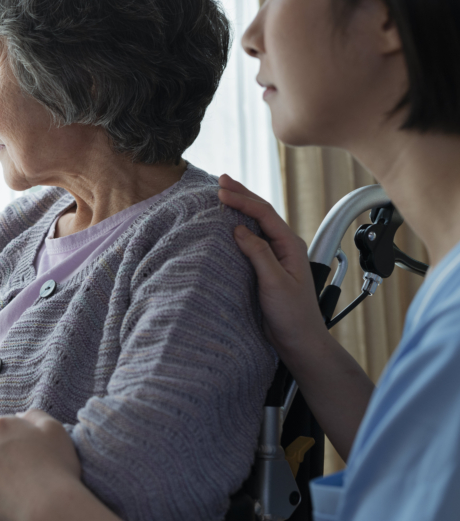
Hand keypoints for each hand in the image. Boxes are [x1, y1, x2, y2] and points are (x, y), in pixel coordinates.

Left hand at [0, 410, 79, 520]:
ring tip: (6, 485)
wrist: (51, 505)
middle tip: (20, 471)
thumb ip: (35, 415)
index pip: (5, 428)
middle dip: (0, 455)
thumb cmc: (57, 466)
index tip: (29, 454)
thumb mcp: (55, 429)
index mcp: (2, 425)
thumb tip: (19, 416)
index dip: (17, 441)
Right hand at [217, 174, 329, 359]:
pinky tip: (228, 223)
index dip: (242, 200)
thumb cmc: (292, 315)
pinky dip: (238, 226)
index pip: (264, 214)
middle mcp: (284, 246)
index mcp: (290, 245)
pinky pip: (251, 240)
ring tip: (223, 193)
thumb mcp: (274, 283)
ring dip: (240, 207)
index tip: (221, 192)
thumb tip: (239, 228)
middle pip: (262, 212)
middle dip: (242, 194)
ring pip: (256, 224)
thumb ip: (259, 254)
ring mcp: (275, 255)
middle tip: (220, 180)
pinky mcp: (266, 266)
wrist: (299, 340)